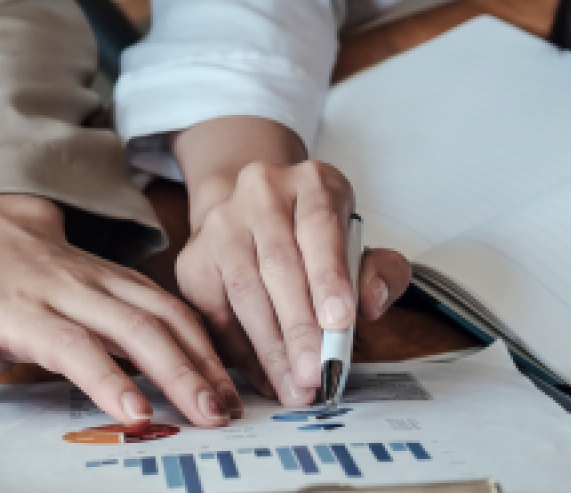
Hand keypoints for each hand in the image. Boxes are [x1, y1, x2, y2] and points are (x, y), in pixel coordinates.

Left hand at [0, 194, 241, 426]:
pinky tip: (223, 373)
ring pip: (162, 310)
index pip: (70, 342)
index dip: (105, 377)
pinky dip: (203, 338)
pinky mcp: (129, 280)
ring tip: (226, 402)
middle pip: (132, 325)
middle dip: (177, 370)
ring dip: (200, 356)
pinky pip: (172, 304)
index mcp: (22, 306)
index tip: (136, 413)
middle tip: (208, 415)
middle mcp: (70, 287)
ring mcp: (104, 279)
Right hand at [172, 116, 412, 405]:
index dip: (329, 276)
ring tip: (291, 386)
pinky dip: (239, 350)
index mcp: (310, 183)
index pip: (319, 227)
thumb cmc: (315, 240)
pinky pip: (213, 311)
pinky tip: (263, 376)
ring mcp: (220, 223)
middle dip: (297, 327)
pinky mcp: (192, 258)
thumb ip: (379, 272)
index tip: (339, 321)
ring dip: (269, 346)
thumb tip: (371, 302)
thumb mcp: (358, 245)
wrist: (252, 215)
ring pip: (242, 289)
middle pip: (278, 264)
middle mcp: (260, 193)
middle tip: (314, 374)